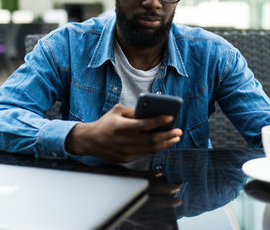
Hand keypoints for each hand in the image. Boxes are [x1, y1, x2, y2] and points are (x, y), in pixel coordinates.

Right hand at [65, 104, 181, 161]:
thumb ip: (133, 111)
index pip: (145, 124)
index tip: (171, 117)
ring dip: (165, 143)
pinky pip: (145, 153)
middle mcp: (125, 141)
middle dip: (168, 135)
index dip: (159, 121)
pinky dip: (155, 148)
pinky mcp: (127, 159)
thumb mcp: (117, 111)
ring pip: (151, 149)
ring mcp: (127, 152)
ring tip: (175, 138)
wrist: (90, 141)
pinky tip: (163, 143)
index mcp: (122, 126)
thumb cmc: (105, 123)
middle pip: (152, 139)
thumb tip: (150, 112)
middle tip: (179, 131)